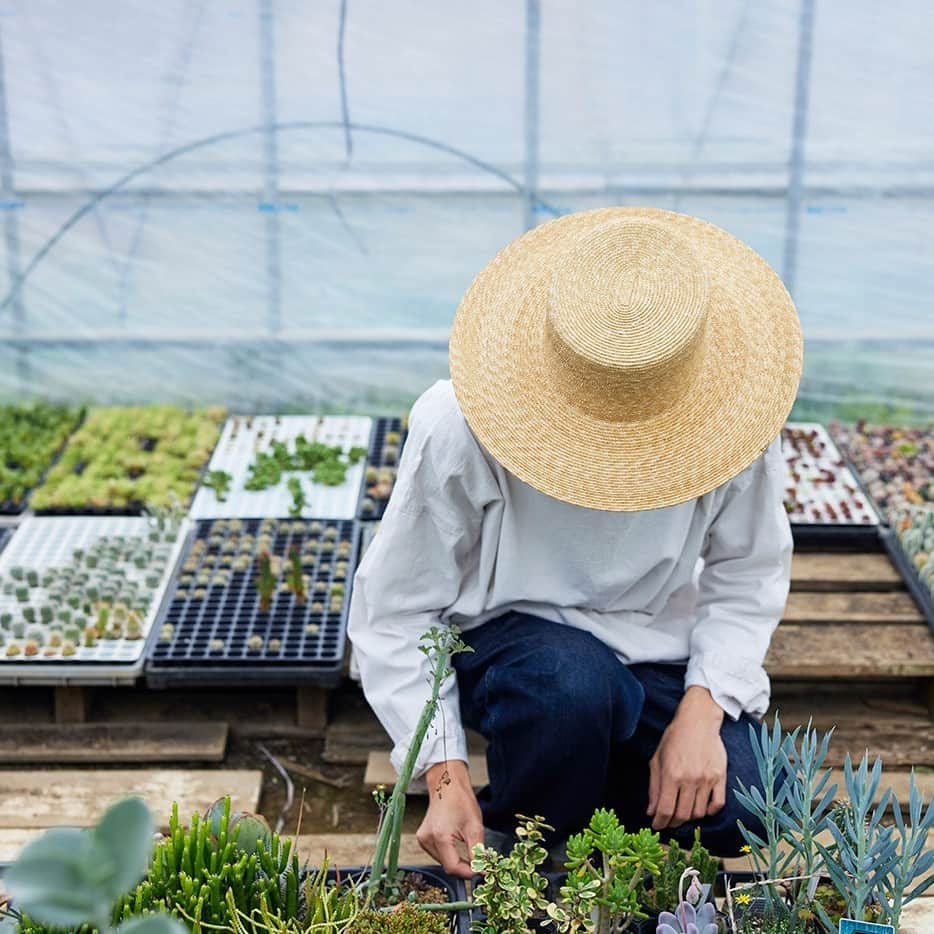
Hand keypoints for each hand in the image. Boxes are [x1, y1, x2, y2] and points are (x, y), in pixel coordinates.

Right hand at [416, 760, 483, 878]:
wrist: (447, 784)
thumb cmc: (461, 800)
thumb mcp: (475, 826)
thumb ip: (478, 851)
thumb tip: (482, 870)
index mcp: (439, 836)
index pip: (453, 867)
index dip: (468, 872)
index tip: (481, 869)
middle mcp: (427, 839)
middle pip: (447, 866)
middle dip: (464, 866)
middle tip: (477, 859)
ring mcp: (423, 839)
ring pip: (443, 861)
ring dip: (456, 860)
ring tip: (466, 845)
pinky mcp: (422, 838)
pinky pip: (438, 853)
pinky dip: (449, 853)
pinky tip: (455, 842)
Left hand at [647, 686, 726, 830]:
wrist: (697, 722)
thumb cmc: (674, 739)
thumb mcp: (657, 760)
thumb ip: (654, 787)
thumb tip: (651, 812)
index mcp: (672, 774)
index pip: (666, 810)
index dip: (660, 822)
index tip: (657, 826)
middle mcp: (690, 779)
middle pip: (683, 815)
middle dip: (673, 822)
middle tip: (669, 821)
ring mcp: (707, 779)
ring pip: (699, 813)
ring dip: (690, 817)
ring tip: (683, 812)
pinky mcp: (720, 777)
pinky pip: (717, 804)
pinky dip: (709, 811)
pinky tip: (701, 808)